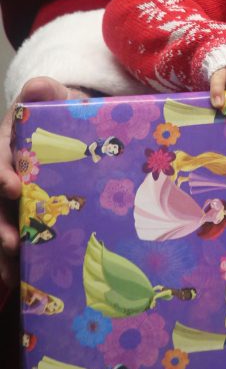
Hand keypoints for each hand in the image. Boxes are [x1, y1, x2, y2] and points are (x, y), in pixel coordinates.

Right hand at [0, 77, 92, 287]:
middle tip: (12, 242)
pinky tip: (15, 282)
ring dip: (0, 246)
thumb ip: (49, 92)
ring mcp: (11, 198)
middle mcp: (4, 172)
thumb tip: (36, 86)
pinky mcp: (22, 216)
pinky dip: (9, 262)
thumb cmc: (65, 114)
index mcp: (8, 145)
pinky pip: (9, 240)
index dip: (1, 175)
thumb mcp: (60, 99)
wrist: (76, 127)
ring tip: (13, 268)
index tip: (15, 187)